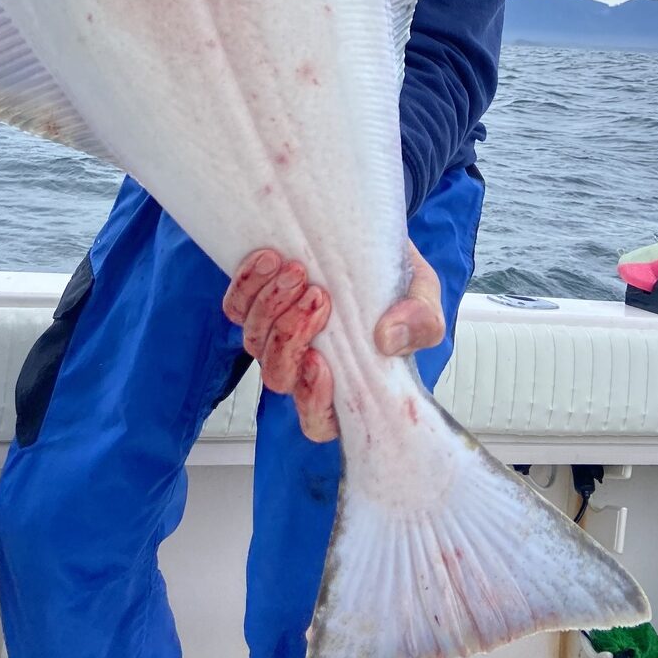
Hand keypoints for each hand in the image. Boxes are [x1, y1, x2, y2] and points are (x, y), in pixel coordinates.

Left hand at [222, 241, 444, 442]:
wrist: (366, 237)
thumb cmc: (392, 278)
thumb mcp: (422, 297)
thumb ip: (421, 321)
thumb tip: (388, 341)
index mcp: (345, 382)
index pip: (318, 421)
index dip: (313, 401)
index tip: (319, 361)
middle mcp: (303, 365)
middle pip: (279, 376)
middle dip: (292, 335)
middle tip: (320, 296)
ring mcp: (275, 335)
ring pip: (254, 341)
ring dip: (272, 306)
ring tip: (299, 271)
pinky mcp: (255, 303)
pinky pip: (236, 306)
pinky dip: (249, 283)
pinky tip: (271, 259)